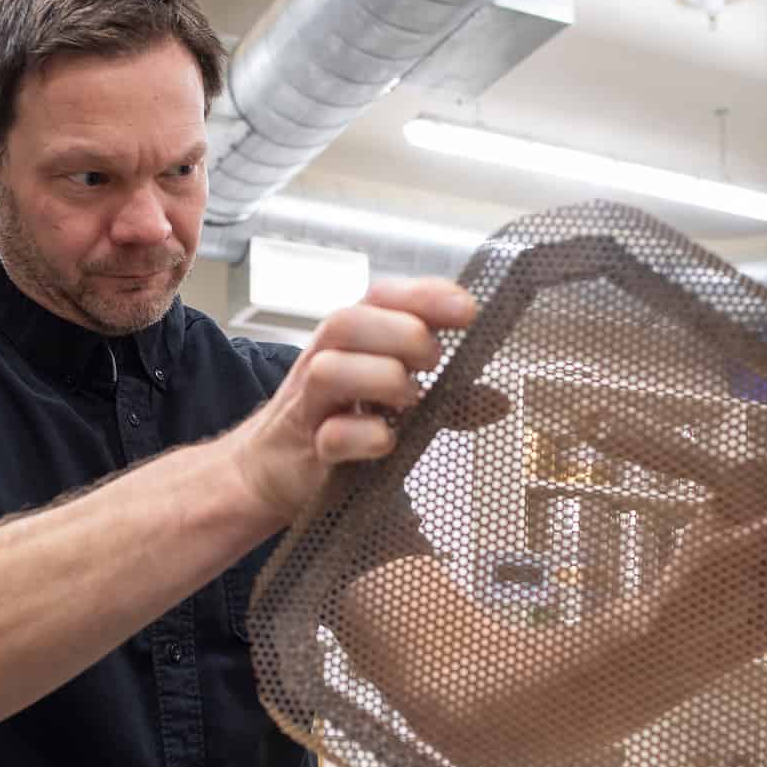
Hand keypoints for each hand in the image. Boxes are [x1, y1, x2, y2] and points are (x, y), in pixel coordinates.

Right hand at [225, 277, 476, 525]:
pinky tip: (388, 440)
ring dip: (381, 378)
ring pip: (330, 369)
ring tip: (411, 400)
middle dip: (401, 334)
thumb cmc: (335, 424)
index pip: (381, 297)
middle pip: (349, 321)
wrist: (268, 471)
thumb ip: (443, 402)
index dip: (423, 296)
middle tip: (433, 362)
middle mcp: (324, 361)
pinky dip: (364, 434)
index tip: (467, 310)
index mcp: (350, 342)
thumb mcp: (389, 405)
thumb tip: (498, 400)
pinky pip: (330, 435)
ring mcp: (310, 406)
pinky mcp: (307, 451)